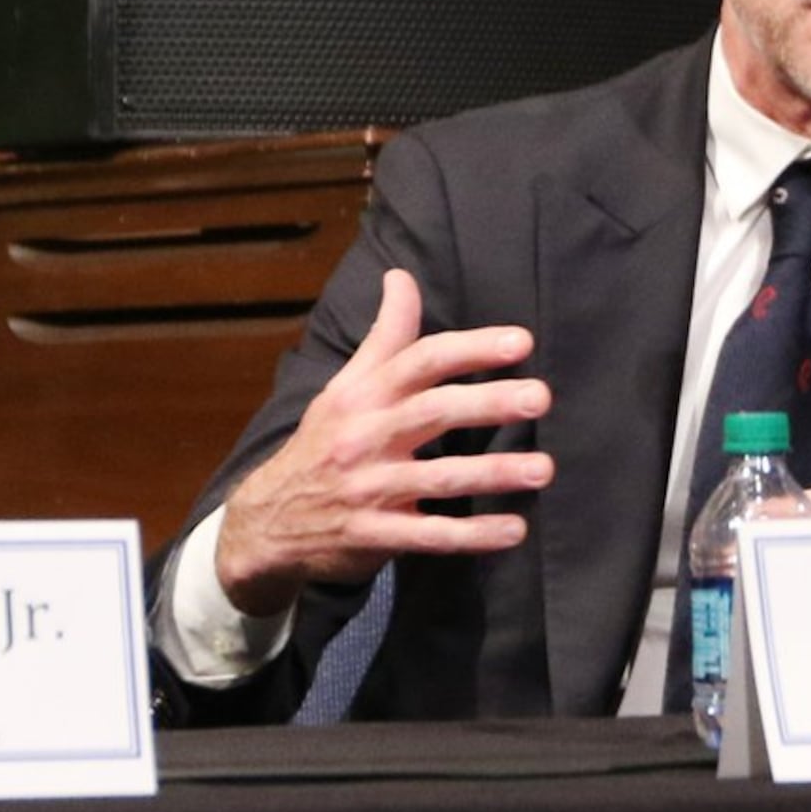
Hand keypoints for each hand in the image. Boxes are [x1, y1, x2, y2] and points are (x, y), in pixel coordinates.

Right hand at [214, 270, 553, 614]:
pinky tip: (515, 530)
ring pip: (438, 476)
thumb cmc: (322, 445)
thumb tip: (401, 275)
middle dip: (488, 403)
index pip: (420, 361)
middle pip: (432, 412)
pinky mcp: (374, 535)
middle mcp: (365, 437)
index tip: (522, 342)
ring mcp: (369, 488)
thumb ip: (385, 337)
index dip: (470, 348)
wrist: (266, 522)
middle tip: (540, 397)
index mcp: (363, 396)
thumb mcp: (344, 388)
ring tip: (543, 469)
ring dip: (493, 473)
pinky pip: (430, 535)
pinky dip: (474, 536)